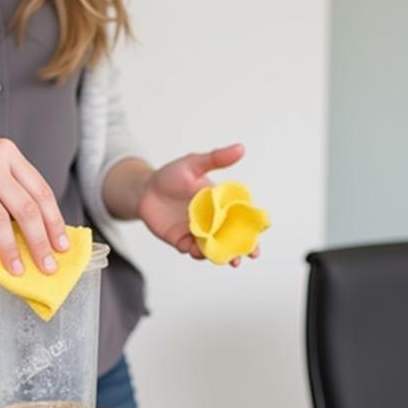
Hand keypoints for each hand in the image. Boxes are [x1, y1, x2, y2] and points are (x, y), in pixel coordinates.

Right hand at [0, 126, 68, 275]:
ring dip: (10, 250)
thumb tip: (36, 227)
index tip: (61, 246)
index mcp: (7, 153)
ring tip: (17, 269)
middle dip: (40, 242)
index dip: (54, 222)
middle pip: (25, 207)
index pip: (40, 191)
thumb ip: (11, 184)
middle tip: (47, 265)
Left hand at [138, 144, 257, 265]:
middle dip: (243, 248)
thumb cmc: (172, 175)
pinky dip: (197, 253)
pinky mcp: (181, 240)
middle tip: (250, 255)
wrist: (145, 190)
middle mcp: (212, 221)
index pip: (242, 216)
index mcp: (221, 203)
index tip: (262, 231)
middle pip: (232, 237)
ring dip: (222, 255)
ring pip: (214, 248)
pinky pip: (192, 250)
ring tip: (228, 259)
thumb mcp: (194, 163)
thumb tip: (240, 148)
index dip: (254, 225)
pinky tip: (198, 251)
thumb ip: (216, 158)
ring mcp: (198, 233)